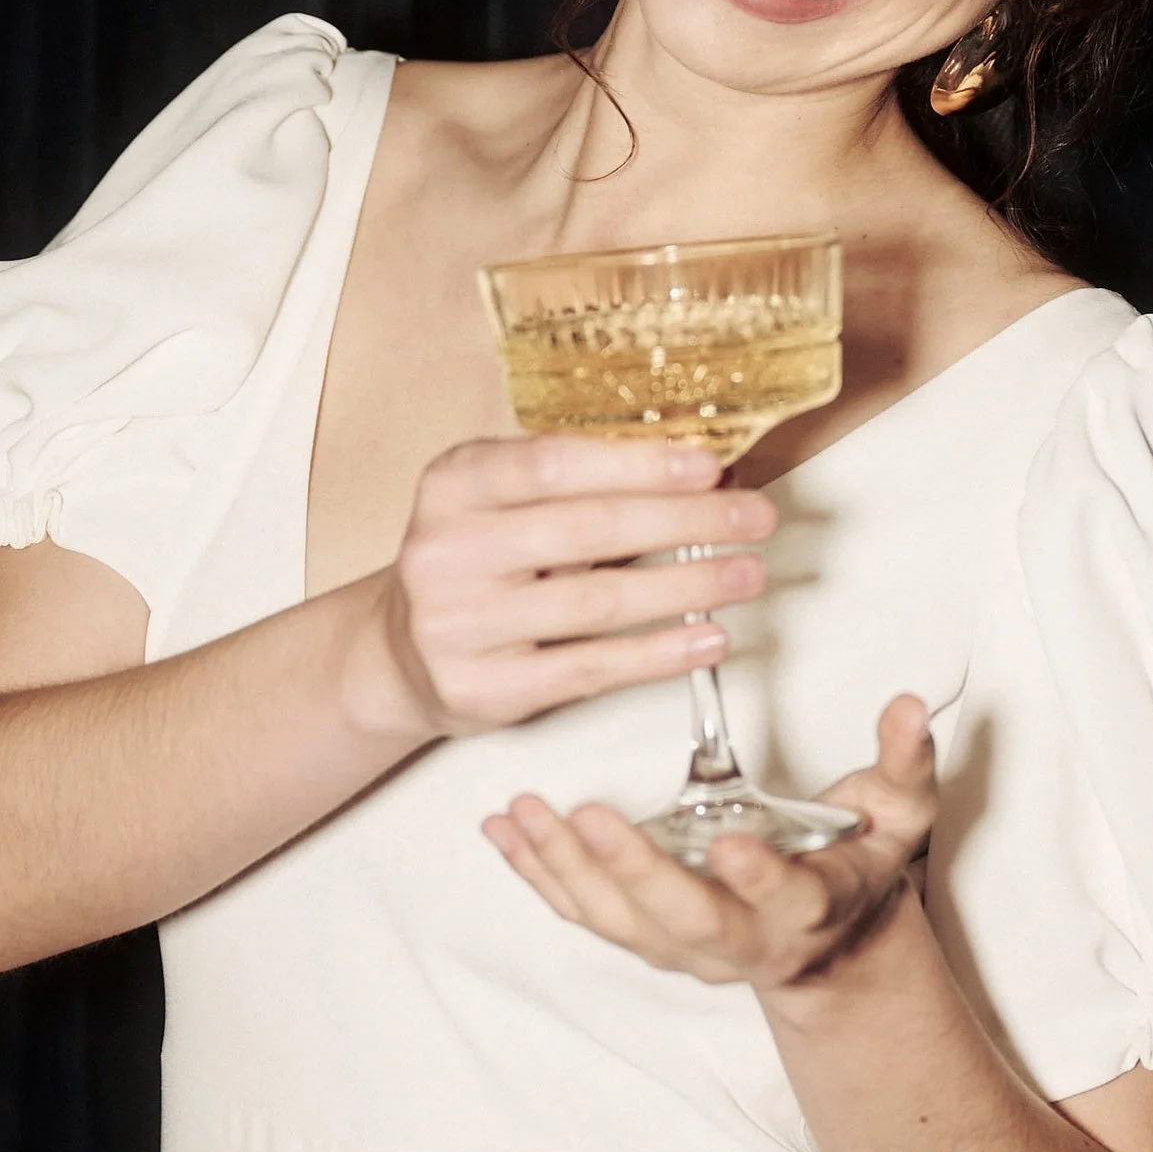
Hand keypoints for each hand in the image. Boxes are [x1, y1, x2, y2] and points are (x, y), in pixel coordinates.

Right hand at [353, 435, 774, 740]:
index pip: (554, 463)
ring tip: (745, 575)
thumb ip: (573, 485)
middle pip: (588, 530)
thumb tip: (694, 474)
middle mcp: (445, 551)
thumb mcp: (495, 502)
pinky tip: (706, 638)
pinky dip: (658, 654)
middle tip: (753, 519)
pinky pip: (589, 669)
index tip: (708, 467)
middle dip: (686, 522)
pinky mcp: (483, 688)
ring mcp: (459, 625)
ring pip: (597, 603)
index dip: (639, 465)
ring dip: (687, 586)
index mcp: (452, 485)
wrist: (399, 652)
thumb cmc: (474, 563)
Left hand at [480, 694, 938, 993]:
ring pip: (621, 920)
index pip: (786, 900)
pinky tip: (502, 834)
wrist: (829, 945)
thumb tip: (908, 706)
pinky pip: (584, 913)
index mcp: (809, 908)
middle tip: (592, 817)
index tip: (733, 845)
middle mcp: (743, 940)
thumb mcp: (901, 815)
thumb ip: (904, 761)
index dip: (759, 878)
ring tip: (525, 814)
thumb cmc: (859, 868)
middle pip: (685, 920)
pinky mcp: (645, 937)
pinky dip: (538, 876)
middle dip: (634, 872)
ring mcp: (686, 947)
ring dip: (568, 869)